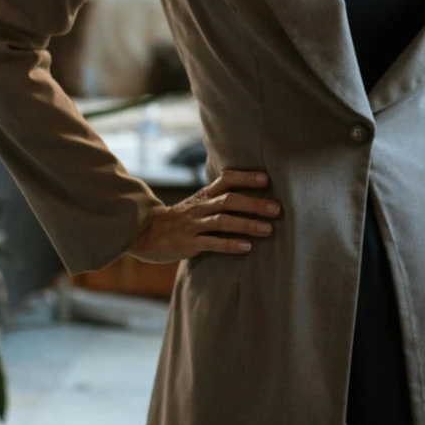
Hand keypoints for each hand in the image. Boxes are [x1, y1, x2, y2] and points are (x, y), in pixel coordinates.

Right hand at [127, 170, 278, 263]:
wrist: (147, 234)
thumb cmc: (181, 219)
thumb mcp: (198, 203)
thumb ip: (221, 198)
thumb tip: (254, 194)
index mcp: (205, 195)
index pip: (226, 179)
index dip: (246, 178)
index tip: (266, 179)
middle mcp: (200, 206)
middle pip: (229, 200)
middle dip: (254, 204)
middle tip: (277, 209)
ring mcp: (193, 225)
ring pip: (222, 221)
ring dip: (247, 224)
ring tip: (268, 229)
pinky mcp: (188, 243)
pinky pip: (211, 243)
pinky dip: (229, 244)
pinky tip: (246, 247)